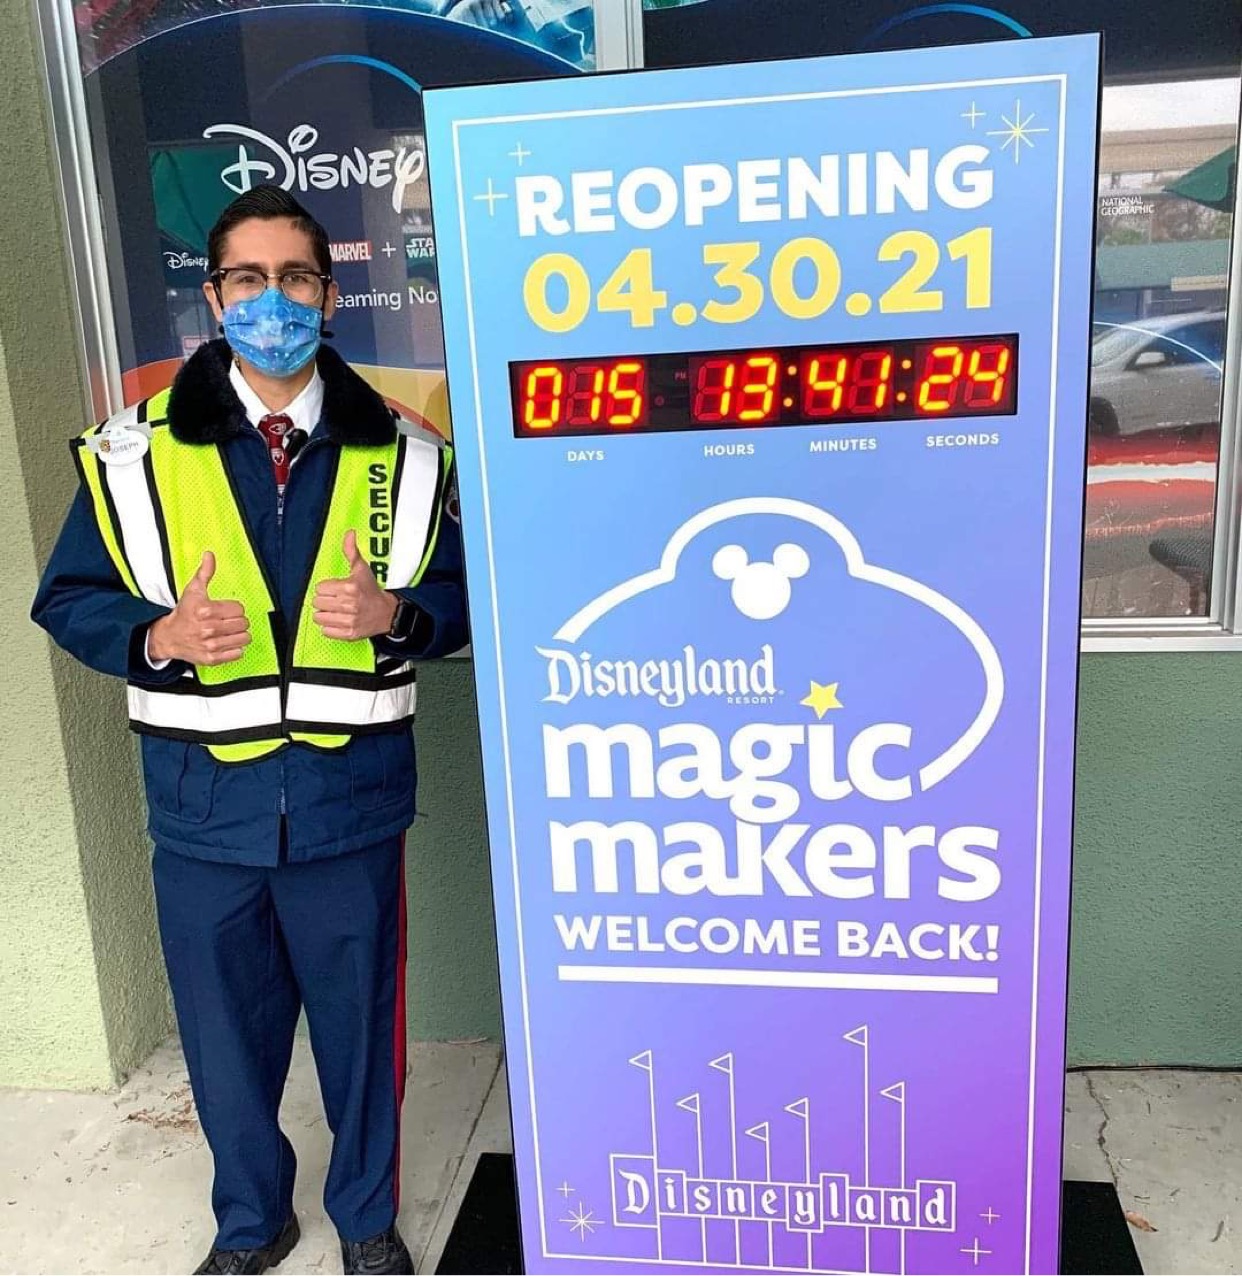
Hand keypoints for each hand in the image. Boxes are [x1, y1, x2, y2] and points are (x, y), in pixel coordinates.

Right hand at [147, 551, 251, 665]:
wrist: (169, 637)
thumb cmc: (184, 613)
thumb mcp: (193, 590)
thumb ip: (205, 572)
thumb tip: (209, 555)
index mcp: (206, 610)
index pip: (239, 609)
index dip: (234, 609)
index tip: (225, 610)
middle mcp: (208, 629)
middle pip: (243, 623)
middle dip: (238, 621)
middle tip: (227, 621)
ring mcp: (211, 645)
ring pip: (244, 638)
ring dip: (239, 635)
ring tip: (228, 632)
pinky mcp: (212, 658)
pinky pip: (238, 653)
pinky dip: (235, 648)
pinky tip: (225, 642)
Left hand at [313, 531, 397, 640]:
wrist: (387, 612)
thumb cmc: (371, 590)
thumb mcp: (362, 568)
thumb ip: (351, 551)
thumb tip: (349, 534)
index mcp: (349, 587)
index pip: (319, 588)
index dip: (326, 588)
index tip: (335, 589)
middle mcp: (349, 604)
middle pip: (317, 603)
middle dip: (324, 600)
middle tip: (335, 600)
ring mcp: (349, 620)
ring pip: (319, 617)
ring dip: (324, 614)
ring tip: (335, 610)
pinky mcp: (349, 634)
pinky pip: (326, 631)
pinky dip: (329, 627)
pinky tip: (338, 620)